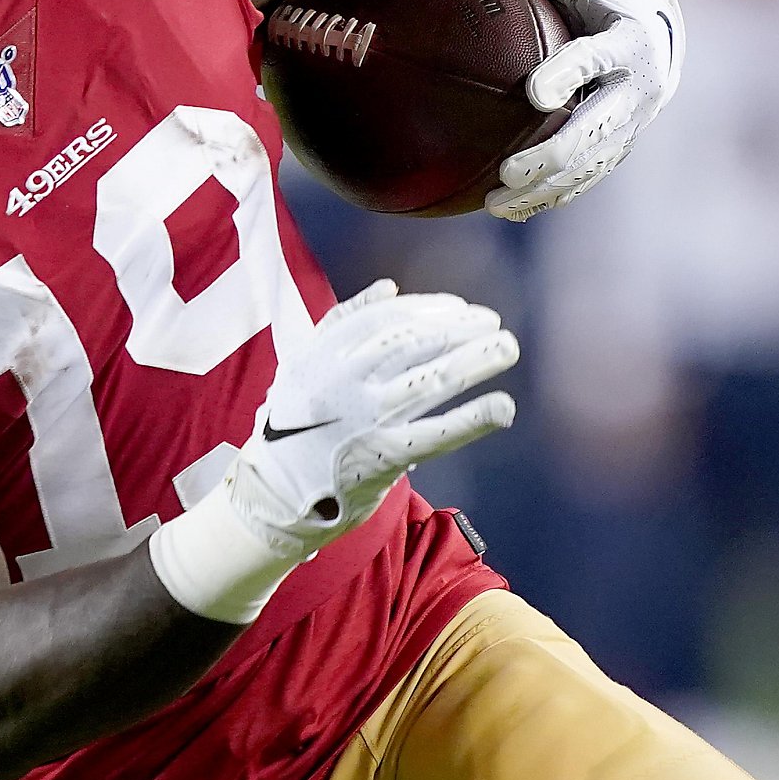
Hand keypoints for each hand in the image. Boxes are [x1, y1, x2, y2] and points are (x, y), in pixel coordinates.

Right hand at [227, 281, 516, 553]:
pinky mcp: (381, 459)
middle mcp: (343, 383)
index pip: (387, 319)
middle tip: (493, 323)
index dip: (430, 309)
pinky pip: (434, 434)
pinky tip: (503, 406)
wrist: (271, 492)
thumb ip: (341, 322)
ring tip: (507, 348)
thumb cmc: (293, 424)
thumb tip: (390, 287)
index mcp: (322, 354)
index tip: (461, 308)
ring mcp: (363, 421)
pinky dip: (472, 419)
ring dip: (475, 361)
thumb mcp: (301, 364)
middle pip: (414, 344)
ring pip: (430, 381)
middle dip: (459, 329)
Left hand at [472, 0, 685, 220]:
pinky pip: (587, 178)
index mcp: (627, 40)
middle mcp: (638, 88)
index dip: (568, 74)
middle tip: (508, 170)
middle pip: (596, 127)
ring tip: (494, 203)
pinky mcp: (620, 146)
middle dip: (554, 152)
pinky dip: (552, 196)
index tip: (534, 93)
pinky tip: (511, 209)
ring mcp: (632, 123)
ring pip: (590, 164)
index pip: (594, 58)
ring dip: (545, 187)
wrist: (652, 28)